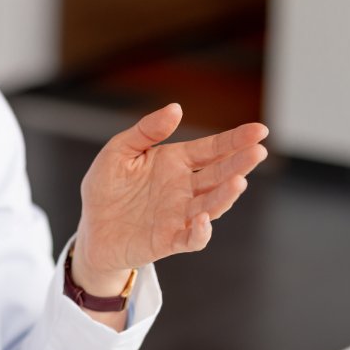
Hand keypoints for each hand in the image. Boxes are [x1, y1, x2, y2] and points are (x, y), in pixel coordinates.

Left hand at [72, 104, 268, 297]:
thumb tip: (176, 108)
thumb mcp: (119, 151)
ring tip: (238, 182)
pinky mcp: (168, 241)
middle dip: (239, 163)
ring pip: (211, 205)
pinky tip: (204, 219)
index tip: (260, 130)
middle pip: (219, 174)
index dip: (235, 140)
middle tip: (258, 151)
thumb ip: (147, 130)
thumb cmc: (105, 188)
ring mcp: (179, 215)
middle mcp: (184, 188)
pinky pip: (191, 239)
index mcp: (175, 162)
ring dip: (225, 195)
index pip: (211, 149)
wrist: (90, 229)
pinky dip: (201, 232)